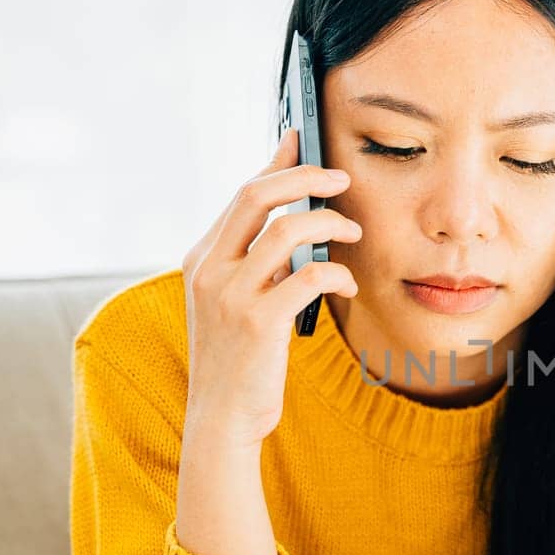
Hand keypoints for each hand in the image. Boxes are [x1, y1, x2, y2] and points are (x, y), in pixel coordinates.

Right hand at [179, 126, 361, 448]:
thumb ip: (256, 261)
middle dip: (305, 176)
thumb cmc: (238, 358)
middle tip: (341, 179)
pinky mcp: (258, 321)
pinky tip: (347, 288)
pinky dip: (337, 275)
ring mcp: (231, 294)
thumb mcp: (236, 301)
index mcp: (202, 258)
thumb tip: (295, 219)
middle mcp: (210, 269)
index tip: (301, 138)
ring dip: (330, 225)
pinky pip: (310, 276)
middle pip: (257, 194)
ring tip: (352, 236)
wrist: (223, 416)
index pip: (243, 194)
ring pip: (288, 229)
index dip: (276, 163)